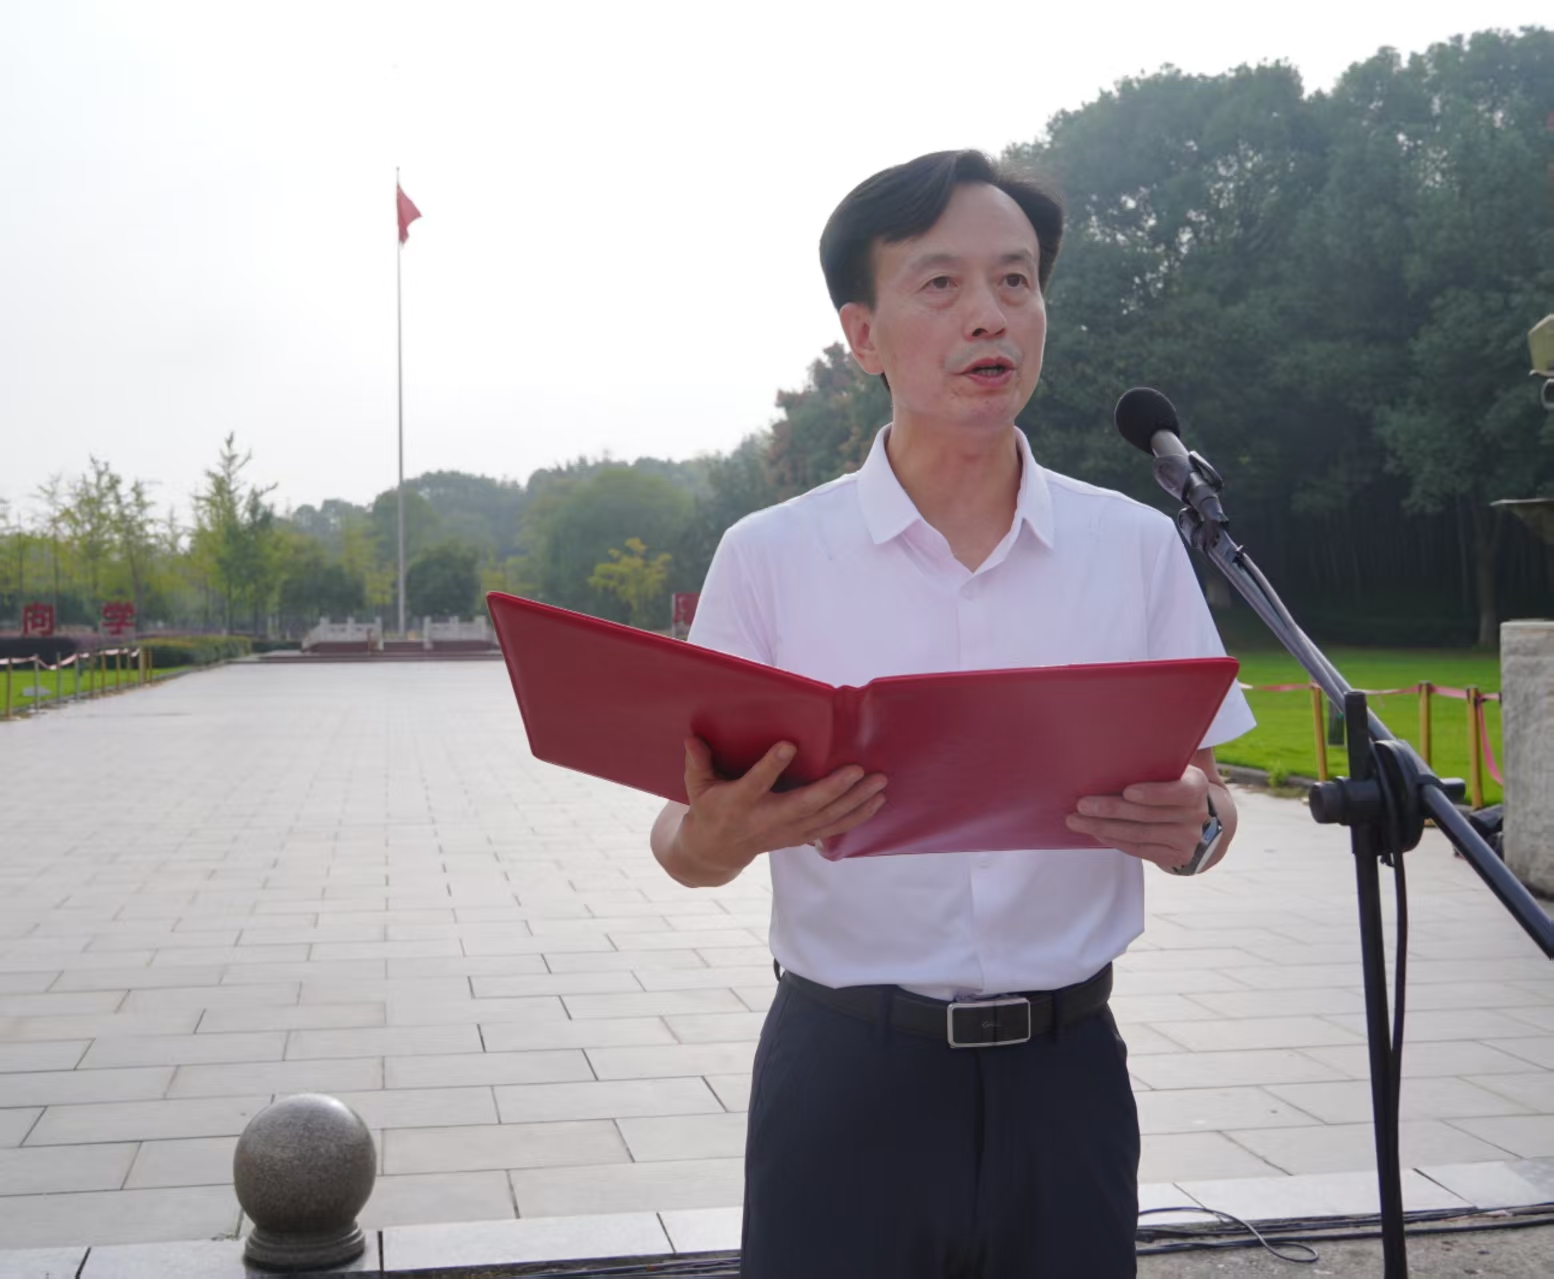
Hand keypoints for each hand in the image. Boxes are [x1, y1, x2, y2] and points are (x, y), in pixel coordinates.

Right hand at [673, 738, 886, 881]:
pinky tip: (877, 801)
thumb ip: (697, 762)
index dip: (770, 766)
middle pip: (804, 806)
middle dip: (833, 789)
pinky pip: (833, 829)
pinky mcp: (799, 837)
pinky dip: (857, 816)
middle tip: (858, 770)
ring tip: (879, 782)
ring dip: (855, 802)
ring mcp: (786, 832)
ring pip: (826, 819)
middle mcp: (766, 819)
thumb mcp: (696, 787)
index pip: (755, 784)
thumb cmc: (709, 808)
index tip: (788, 745)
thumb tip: (692, 737)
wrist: (716, 851)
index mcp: (738, 803)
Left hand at [1065, 764, 1214, 871]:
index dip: (1154, 793)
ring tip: (1076, 820)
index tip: (1127, 791)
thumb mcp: (1172, 764)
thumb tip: (1131, 723)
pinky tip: (1096, 833)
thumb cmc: (1169, 781)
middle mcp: (1196, 814)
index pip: (1179, 791)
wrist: (1191, 816)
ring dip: (1104, 827)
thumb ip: (1162, 750)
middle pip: (1148, 814)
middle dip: (1111, 810)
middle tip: (1082, 804)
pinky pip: (1140, 850)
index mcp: (1196, 785)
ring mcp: (1188, 838)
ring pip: (1140, 834)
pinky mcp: (1176, 857)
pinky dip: (1115, 841)